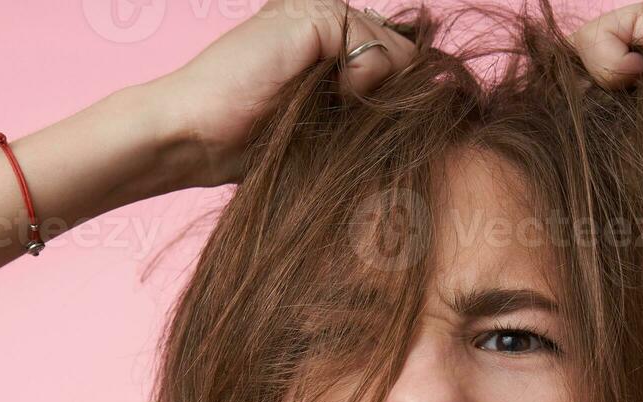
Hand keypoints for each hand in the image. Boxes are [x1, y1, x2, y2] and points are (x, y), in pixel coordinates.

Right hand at [138, 0, 418, 186]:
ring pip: (398, 58)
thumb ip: (376, 103)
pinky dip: (358, 89)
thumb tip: (446, 85)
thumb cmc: (254, 146)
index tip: (371, 125)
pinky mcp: (320, 14)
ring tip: (320, 111)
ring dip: (369, 99)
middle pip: (407, 59)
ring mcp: (323, 7)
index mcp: (328, 36)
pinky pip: (378, 57)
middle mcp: (328, 12)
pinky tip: (318, 98)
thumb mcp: (330, 126)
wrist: (196, 137)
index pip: (401, 61)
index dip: (398, 99)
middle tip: (335, 121)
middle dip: (386, 100)